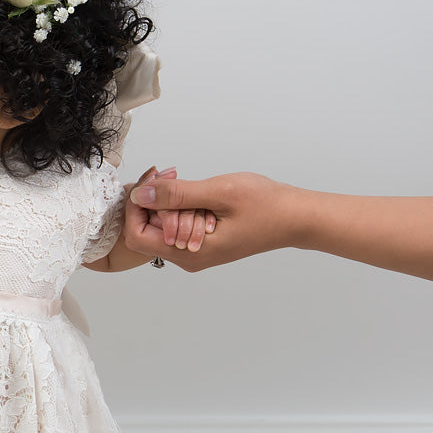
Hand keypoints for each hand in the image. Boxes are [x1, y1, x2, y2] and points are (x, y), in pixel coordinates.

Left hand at [125, 172, 295, 270]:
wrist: (295, 218)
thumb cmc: (265, 205)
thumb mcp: (219, 192)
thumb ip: (177, 195)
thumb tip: (141, 194)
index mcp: (188, 253)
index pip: (137, 235)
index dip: (136, 206)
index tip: (151, 180)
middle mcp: (187, 259)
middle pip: (146, 231)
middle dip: (151, 200)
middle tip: (169, 174)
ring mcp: (194, 253)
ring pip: (161, 228)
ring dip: (165, 202)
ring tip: (183, 180)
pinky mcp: (201, 245)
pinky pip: (176, 227)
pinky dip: (178, 207)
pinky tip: (193, 191)